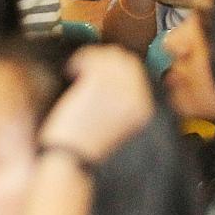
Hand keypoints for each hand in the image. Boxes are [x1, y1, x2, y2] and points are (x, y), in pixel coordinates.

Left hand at [39, 45, 153, 162]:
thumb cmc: (86, 145)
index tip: (101, 68)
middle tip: (85, 67)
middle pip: (125, 60)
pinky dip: (78, 60)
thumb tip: (112, 80)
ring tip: (76, 70)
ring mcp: (117, 89)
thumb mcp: (115, 125)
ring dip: (90, 58)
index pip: (138, 72)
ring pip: (108, 56)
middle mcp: (136, 97)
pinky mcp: (97, 84)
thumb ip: (121, 102)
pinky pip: (91, 58)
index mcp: (144, 110)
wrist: (71, 158)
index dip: (118, 66)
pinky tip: (70, 71)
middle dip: (104, 59)